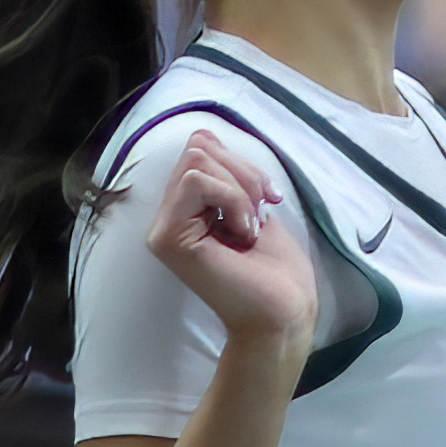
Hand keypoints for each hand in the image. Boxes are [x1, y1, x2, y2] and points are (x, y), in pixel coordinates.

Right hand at [142, 128, 316, 349]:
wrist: (283, 310)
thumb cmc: (275, 265)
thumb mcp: (251, 203)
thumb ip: (226, 173)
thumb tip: (204, 135)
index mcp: (186, 209)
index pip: (200, 146)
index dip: (239, 162)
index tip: (265, 197)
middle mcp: (166, 217)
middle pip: (198, 148)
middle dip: (243, 172)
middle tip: (258, 213)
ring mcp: (162, 229)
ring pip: (197, 160)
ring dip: (240, 188)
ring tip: (248, 226)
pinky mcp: (167, 238)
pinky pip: (196, 182)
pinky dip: (232, 199)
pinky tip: (241, 234)